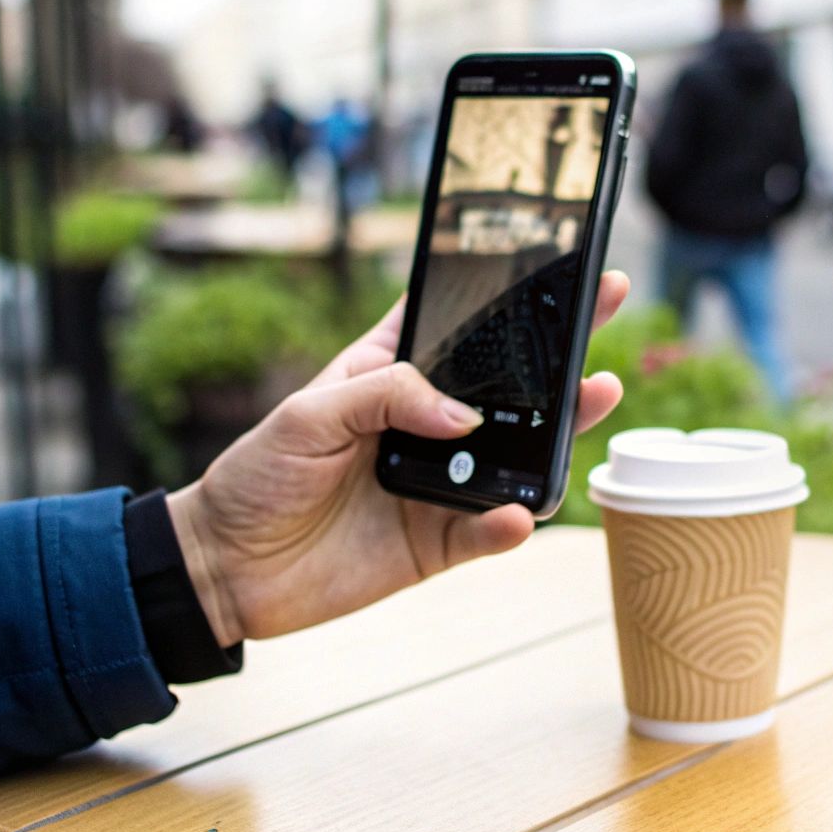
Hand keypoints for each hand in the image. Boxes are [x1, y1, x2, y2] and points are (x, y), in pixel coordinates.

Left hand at [166, 271, 629, 645]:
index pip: (457, 324)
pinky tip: (519, 510)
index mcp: (391, 373)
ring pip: (518, 453)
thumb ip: (387, 397)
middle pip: (509, 384)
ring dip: (560, 430)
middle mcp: (426, 423)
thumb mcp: (310, 414)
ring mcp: (441, 481)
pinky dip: (509, 522)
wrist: (227, 569)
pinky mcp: (440, 540)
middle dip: (561, 349)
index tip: (554, 262)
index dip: (502, 295)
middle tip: (605, 309)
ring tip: (594, 398)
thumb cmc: (258, 475)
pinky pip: (489, 529)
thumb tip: (463, 416)